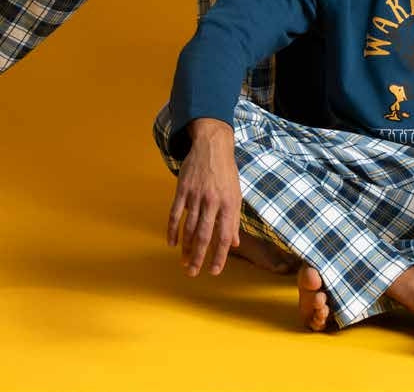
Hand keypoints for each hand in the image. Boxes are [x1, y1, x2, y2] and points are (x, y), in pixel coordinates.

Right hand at [167, 118, 240, 276]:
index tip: (214, 271)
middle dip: (198, 257)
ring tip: (184, 262)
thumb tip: (234, 244)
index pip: (224, 236)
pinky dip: (173, 230)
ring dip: (185, 248)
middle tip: (193, 273)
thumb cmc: (226, 172)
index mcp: (230, 203)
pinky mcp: (183, 189)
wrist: (213, 145)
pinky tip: (172, 243)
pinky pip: (175, 214)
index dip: (220, 256)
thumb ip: (234, 220)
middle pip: (204, 235)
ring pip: (189, 227)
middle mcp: (213, 201)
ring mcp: (197, 195)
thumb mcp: (236, 194)